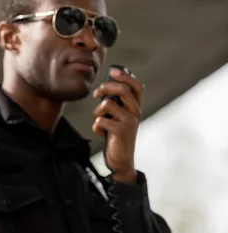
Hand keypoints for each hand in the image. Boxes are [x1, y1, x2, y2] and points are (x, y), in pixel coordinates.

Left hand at [92, 68, 143, 183]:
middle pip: (122, 89)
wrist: (121, 161)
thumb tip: (105, 88)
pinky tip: (101, 133)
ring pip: (107, 104)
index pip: (137, 86)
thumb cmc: (116, 138)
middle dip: (105, 87)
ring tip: (99, 121)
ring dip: (97, 112)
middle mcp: (136, 113)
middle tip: (96, 94)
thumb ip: (116, 105)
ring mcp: (129, 121)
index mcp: (136, 108)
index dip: (125, 76)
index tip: (113, 71)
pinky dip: (96, 126)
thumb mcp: (119, 119)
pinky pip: (100, 121)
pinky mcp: (120, 131)